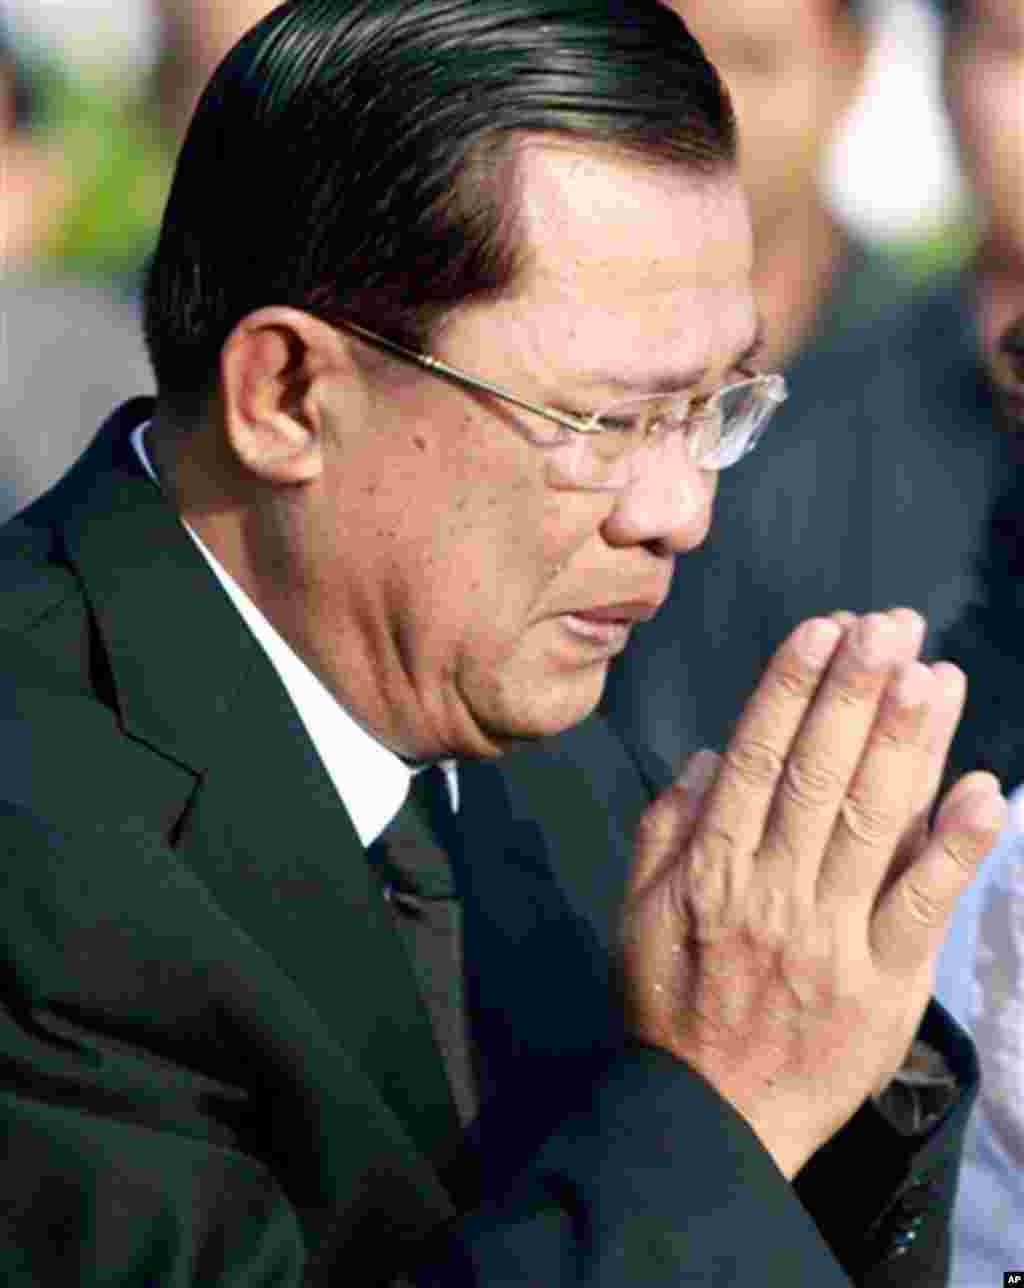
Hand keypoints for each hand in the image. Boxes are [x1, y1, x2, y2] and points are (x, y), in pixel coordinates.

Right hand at [620, 609, 1006, 1177]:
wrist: (710, 1118)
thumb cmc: (670, 1006)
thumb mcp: (637, 914)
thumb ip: (665, 830)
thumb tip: (708, 756)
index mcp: (709, 869)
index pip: (755, 760)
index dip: (791, 689)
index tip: (825, 630)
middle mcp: (770, 891)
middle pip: (818, 775)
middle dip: (857, 693)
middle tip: (891, 625)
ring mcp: (831, 937)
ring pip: (871, 825)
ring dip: (907, 745)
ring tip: (936, 675)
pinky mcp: (884, 984)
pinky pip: (921, 907)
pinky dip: (954, 849)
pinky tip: (983, 791)